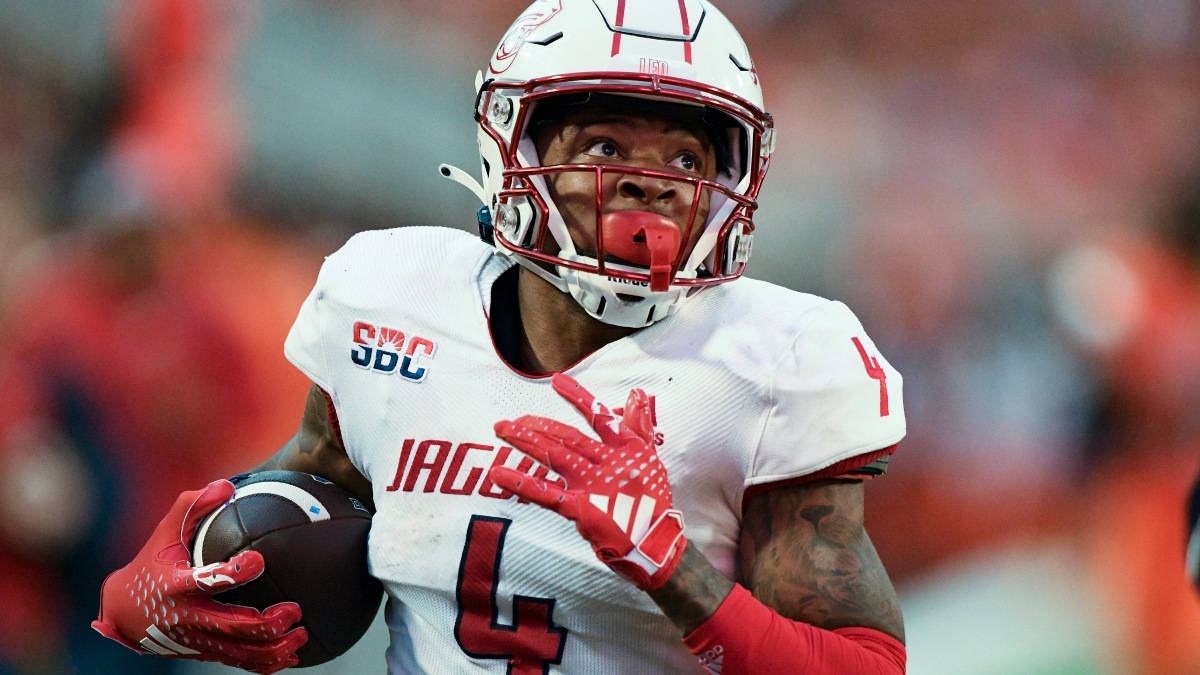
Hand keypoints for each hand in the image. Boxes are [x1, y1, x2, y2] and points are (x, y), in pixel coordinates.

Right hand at [93, 479, 306, 673]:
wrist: (122, 612)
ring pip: (237, 653)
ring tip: (301, 636)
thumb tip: (226, 485)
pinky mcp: (202, 652)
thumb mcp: (164, 532)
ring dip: (273, 649)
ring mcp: (195, 640)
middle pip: (230, 627)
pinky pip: (237, 662)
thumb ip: (192, 506)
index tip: (260, 561)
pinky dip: (264, 664)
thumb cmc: (151, 562)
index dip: (233, 574)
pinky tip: (290, 657)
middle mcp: (185, 618)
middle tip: (294, 610)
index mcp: (176, 585)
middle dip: (265, 623)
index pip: (205, 580)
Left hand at [492, 373, 684, 589]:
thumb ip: (638, 425)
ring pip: (553, 456)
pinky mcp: (580, 509)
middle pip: (566, 436)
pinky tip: (498, 474)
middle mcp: (608, 462)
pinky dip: (520, 483)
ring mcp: (593, 485)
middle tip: (508, 421)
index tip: (556, 381)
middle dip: (535, 426)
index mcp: (625, 447)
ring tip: (501, 430)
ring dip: (525, 441)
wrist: (654, 542)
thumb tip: (637, 393)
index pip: (598, 415)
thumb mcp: (649, 457)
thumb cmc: (651, 500)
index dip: (577, 397)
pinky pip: (544, 493)